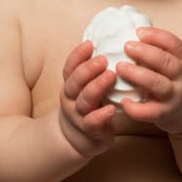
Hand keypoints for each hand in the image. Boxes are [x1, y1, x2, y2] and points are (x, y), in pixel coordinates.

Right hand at [58, 40, 117, 157]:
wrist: (76, 140)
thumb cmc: (88, 106)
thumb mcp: (84, 87)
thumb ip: (93, 70)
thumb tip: (110, 41)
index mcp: (71, 84)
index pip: (70, 67)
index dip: (78, 55)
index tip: (90, 43)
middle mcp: (71, 98)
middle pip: (75, 81)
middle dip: (88, 68)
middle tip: (103, 58)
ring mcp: (79, 114)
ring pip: (84, 100)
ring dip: (96, 86)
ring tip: (111, 75)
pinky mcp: (90, 130)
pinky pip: (92, 122)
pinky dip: (100, 115)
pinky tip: (111, 109)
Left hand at [116, 27, 181, 135]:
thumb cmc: (179, 83)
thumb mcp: (179, 65)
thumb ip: (162, 52)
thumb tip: (133, 33)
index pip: (175, 45)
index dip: (157, 36)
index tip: (139, 32)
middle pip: (166, 62)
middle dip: (145, 52)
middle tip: (126, 46)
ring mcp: (175, 97)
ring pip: (158, 84)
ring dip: (138, 74)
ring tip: (120, 67)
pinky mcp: (166, 114)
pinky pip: (151, 112)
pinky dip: (136, 108)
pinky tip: (124, 101)